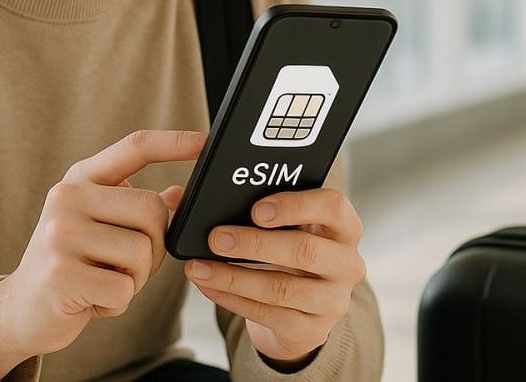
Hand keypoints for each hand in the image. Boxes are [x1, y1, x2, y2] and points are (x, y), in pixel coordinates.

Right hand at [0, 129, 203, 375]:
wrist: (21, 310)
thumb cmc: (71, 265)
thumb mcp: (100, 226)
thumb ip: (136, 209)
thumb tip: (181, 194)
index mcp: (80, 179)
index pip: (135, 148)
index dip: (174, 142)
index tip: (207, 142)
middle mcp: (67, 198)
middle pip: (152, 211)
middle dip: (154, 247)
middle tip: (126, 266)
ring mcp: (60, 234)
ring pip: (142, 252)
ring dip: (136, 279)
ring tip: (104, 281)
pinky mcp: (61, 274)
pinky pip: (124, 288)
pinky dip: (118, 302)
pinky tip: (92, 300)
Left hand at [183, 186, 366, 368]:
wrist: (303, 308)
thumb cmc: (287, 253)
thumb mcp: (285, 228)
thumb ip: (249, 206)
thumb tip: (179, 195)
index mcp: (343, 227)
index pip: (333, 207)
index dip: (296, 205)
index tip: (256, 208)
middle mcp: (346, 263)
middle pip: (306, 249)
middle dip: (255, 243)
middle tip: (216, 237)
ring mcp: (332, 300)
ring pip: (282, 287)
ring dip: (235, 276)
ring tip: (199, 266)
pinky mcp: (311, 329)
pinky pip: (267, 313)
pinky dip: (232, 298)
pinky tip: (207, 284)